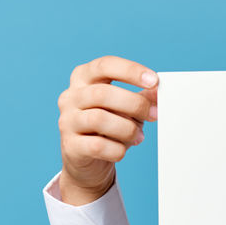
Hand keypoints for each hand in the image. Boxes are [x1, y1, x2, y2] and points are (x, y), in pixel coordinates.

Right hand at [56, 55, 158, 205]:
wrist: (89, 159)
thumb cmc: (111, 126)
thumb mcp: (129, 107)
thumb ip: (142, 97)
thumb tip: (158, 92)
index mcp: (84, 78)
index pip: (104, 65)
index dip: (131, 71)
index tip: (154, 81)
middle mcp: (71, 96)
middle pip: (102, 93)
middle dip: (135, 104)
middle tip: (155, 114)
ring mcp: (67, 120)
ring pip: (99, 119)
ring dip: (127, 129)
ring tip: (138, 136)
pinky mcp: (70, 145)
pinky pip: (97, 146)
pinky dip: (117, 149)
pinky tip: (122, 150)